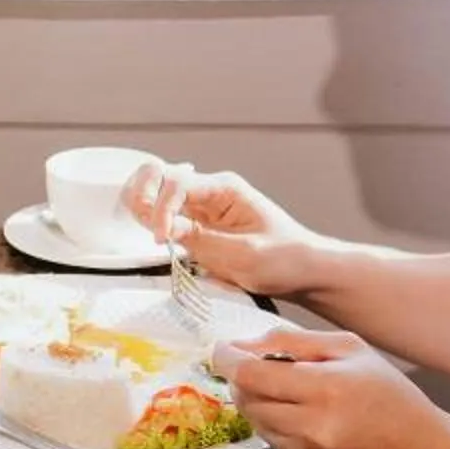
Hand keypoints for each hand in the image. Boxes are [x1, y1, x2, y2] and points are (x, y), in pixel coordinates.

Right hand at [120, 160, 328, 298]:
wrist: (305, 273)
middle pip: (159, 175)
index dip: (163, 209)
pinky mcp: (198, 227)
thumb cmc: (286, 260)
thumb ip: (203, 241)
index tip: (162, 239)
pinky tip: (159, 239)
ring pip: (156, 191)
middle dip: (144, 196)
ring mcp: (202, 209)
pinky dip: (152, 223)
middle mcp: (210, 192)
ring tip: (151, 233)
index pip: (178, 183)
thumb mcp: (245, 255)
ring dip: (144, 208)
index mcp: (225, 188)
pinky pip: (165, 216)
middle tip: (147, 227)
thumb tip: (166, 230)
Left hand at [212, 327, 449, 448]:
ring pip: (260, 429)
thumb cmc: (394, 400)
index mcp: (327, 390)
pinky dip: (286, 441)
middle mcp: (313, 432)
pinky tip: (318, 436)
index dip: (228, 360)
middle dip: (248, 384)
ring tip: (305, 406)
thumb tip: (243, 345)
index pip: (249, 375)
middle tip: (267, 374)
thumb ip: (294, 342)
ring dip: (269, 412)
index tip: (223, 352)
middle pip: (247, 402)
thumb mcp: (352, 351)